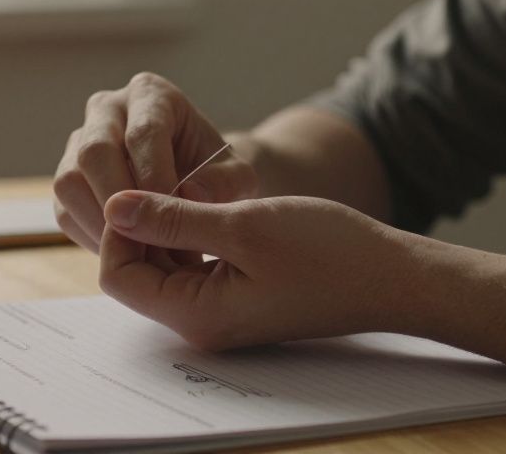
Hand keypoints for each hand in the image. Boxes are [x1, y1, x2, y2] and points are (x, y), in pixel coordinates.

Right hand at [53, 72, 257, 252]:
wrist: (198, 185)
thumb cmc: (218, 175)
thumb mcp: (238, 177)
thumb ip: (224, 183)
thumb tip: (191, 193)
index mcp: (150, 95)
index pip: (143, 132)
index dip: (155, 178)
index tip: (174, 217)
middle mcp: (106, 110)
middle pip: (94, 151)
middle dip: (121, 204)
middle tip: (148, 243)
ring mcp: (80, 143)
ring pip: (69, 182)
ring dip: (101, 224)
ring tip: (139, 254)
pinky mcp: (69, 179)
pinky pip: (64, 210)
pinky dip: (91, 237)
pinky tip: (124, 254)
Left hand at [98, 190, 413, 349]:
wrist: (390, 277)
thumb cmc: (328, 253)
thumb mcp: (242, 225)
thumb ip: (173, 218)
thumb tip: (115, 206)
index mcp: (196, 314)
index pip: (118, 275)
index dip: (120, 227)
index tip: (145, 185)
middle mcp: (201, 324)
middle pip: (136, 274)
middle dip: (139, 227)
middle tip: (164, 181)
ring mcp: (221, 314)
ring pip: (164, 268)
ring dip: (165, 229)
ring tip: (188, 190)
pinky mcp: (238, 299)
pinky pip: (193, 269)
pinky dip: (190, 237)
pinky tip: (210, 208)